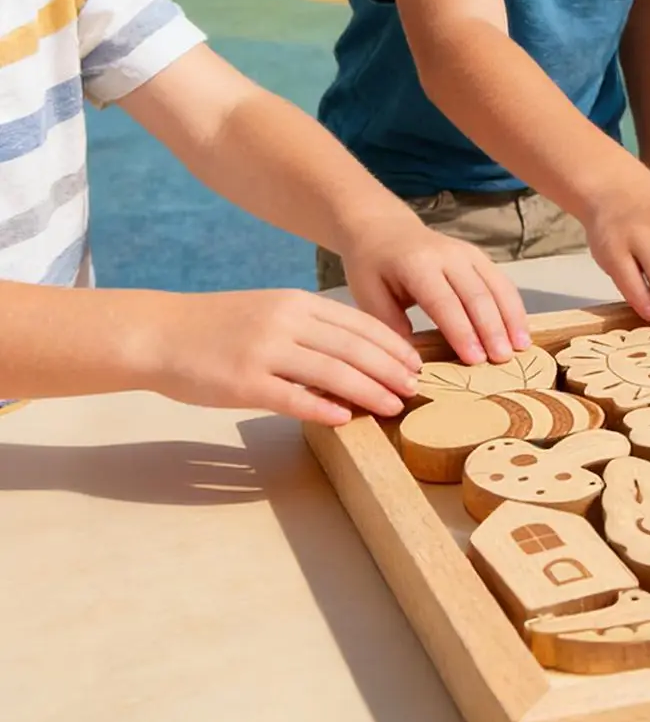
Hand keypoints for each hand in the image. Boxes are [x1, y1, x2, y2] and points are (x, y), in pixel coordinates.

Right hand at [142, 288, 422, 425]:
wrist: (160, 333)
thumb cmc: (218, 326)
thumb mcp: (271, 311)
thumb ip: (311, 329)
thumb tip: (356, 357)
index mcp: (298, 303)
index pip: (360, 323)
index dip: (393, 345)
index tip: (416, 364)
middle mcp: (286, 322)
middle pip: (354, 347)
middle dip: (391, 370)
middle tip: (415, 389)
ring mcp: (265, 352)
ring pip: (332, 372)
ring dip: (369, 391)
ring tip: (393, 406)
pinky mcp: (243, 383)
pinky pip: (293, 398)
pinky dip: (324, 409)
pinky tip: (346, 419)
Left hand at [341, 222, 530, 365]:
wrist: (384, 229)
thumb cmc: (373, 266)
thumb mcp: (368, 297)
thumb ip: (391, 327)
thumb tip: (413, 364)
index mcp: (416, 264)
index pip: (443, 301)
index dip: (461, 331)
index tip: (475, 360)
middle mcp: (448, 255)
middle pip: (477, 294)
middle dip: (492, 329)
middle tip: (503, 359)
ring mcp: (468, 253)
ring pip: (497, 287)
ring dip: (511, 318)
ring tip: (521, 347)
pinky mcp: (480, 257)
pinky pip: (502, 282)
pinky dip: (514, 307)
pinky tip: (521, 330)